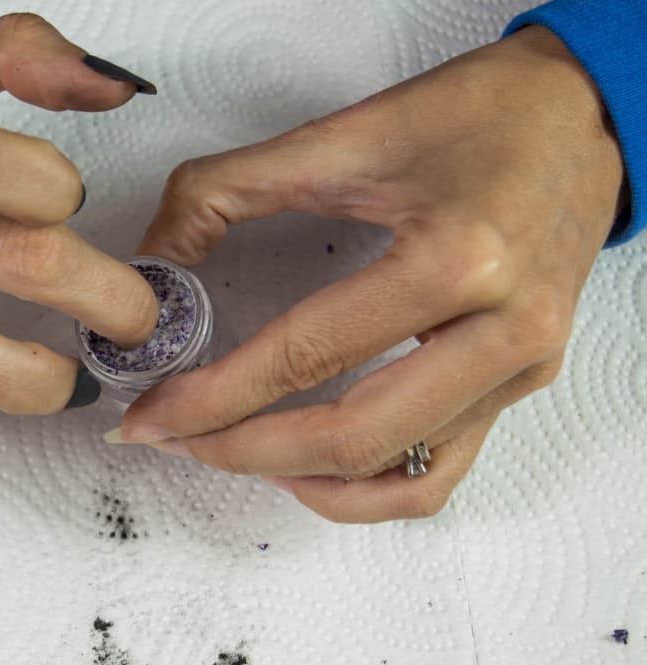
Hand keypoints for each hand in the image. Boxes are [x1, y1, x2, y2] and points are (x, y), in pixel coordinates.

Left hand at [118, 27, 625, 521]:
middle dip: (242, 448)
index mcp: (456, 260)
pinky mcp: (522, 383)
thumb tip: (159, 256)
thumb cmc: (481, 113)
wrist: (583, 115)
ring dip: (299, 477)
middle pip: (351, 435)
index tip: (155, 412)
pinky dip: (368, 488)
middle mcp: (501, 329)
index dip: (216, 396)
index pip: (309, 355)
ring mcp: (520, 368)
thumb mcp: (343, 134)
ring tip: (232, 451)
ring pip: (399, 474)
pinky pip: (441, 473)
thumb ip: (228, 189)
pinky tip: (311, 466)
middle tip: (175, 437)